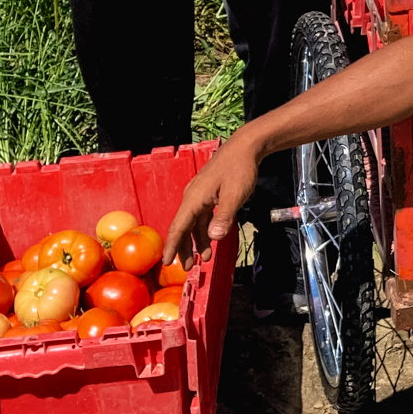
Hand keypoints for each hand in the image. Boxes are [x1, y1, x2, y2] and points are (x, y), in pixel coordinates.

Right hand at [162, 135, 262, 264]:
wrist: (245, 147)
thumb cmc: (240, 169)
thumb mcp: (235, 196)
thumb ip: (224, 218)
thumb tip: (212, 239)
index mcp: (194, 199)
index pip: (179, 227)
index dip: (172, 246)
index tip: (166, 262)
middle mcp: (192, 197)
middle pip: (183, 227)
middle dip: (184, 248)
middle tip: (188, 267)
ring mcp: (200, 194)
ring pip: (193, 222)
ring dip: (197, 240)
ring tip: (204, 257)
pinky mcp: (208, 193)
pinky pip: (202, 215)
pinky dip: (204, 228)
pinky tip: (210, 238)